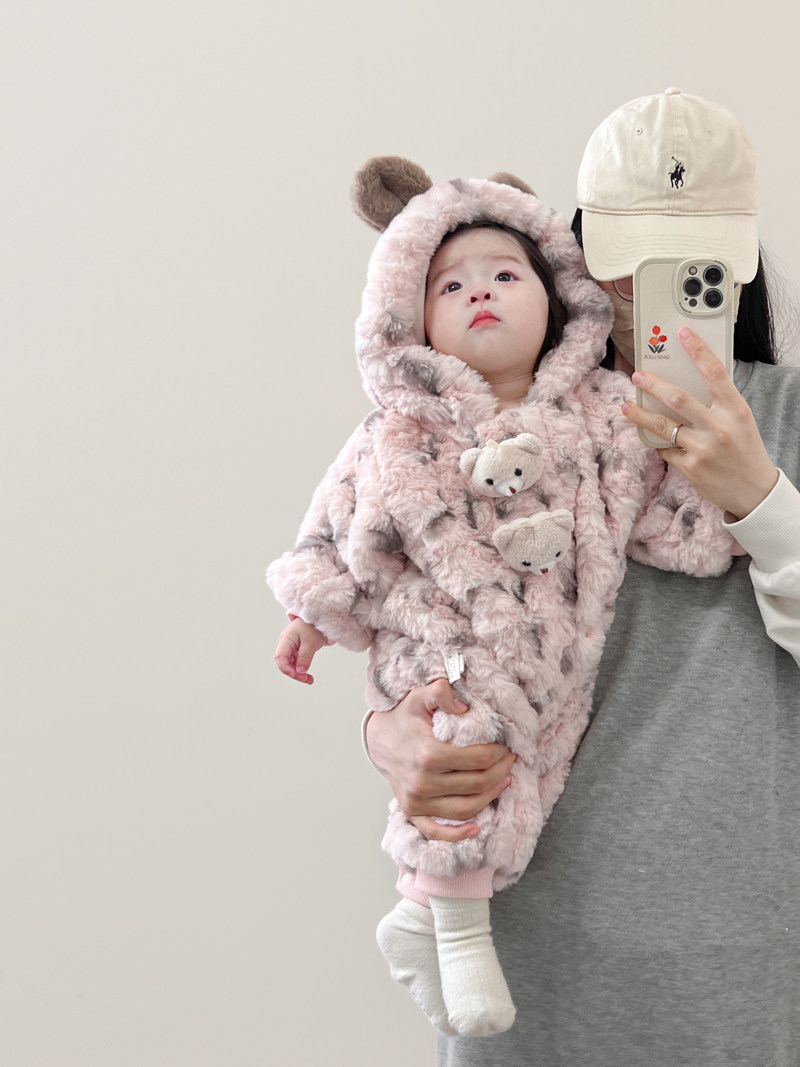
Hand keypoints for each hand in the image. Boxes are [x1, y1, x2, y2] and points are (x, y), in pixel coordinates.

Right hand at [274, 616, 327, 683]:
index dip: (286, 669)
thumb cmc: (313, 626)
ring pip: (291, 664)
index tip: (297, 675)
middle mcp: (286, 644)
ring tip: (309, 680)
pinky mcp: (298, 650)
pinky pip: (297, 662)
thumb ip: (305, 657)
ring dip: (299, 673)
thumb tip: (301, 671)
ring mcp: (292, 647)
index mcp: (286, 640)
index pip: (280, 658)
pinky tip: (308, 676)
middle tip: (306, 679)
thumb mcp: (311, 642)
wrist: (321, 618)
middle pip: (285, 663)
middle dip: (294, 673)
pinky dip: (302, 669)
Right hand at [366, 678, 514, 841]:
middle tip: (510, 760)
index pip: (477, 759)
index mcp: (428, 754)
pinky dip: (457, 835)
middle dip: (499, 771)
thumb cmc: (402, 718)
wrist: (377, 739)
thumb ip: (441, 693)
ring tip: (503, 781)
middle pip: (476, 784)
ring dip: (490, 796)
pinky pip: (436, 831)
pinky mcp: (412, 812)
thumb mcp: (419, 696)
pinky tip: (476, 828)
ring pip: (465, 808)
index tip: (506, 746)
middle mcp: (422, 782)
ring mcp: (417, 801)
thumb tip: (464, 706)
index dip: (498, 753)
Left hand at [623, 327, 778, 519]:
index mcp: (735, 410)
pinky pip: (666, 450)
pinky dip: (661, 444)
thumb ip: (718, 403)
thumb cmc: (744, 448)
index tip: (683, 334)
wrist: (753, 490)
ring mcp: (703, 449)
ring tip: (626, 407)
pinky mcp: (690, 468)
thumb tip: (686, 380)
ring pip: (663, 426)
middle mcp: (719, 428)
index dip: (698, 351)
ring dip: (640, 416)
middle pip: (679, 399)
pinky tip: (658, 440)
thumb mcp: (739, 420)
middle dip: (654, 385)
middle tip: (637, 375)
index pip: (715, 373)